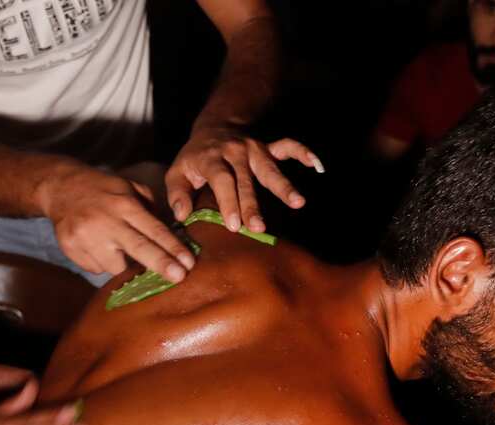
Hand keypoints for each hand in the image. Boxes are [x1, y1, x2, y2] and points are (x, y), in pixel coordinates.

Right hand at [38, 166, 196, 283]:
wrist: (60, 188)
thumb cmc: (103, 190)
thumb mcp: (129, 187)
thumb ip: (150, 208)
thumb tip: (169, 236)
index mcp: (124, 205)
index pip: (154, 229)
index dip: (173, 248)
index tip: (189, 263)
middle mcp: (106, 222)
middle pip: (139, 248)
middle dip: (161, 264)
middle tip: (179, 277)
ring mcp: (87, 238)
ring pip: (116, 266)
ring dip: (122, 261)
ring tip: (113, 244)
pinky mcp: (71, 250)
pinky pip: (97, 268)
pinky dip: (102, 261)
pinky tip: (96, 244)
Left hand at [165, 129, 322, 231]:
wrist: (215, 127)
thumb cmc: (196, 158)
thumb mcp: (178, 171)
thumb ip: (178, 193)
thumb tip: (182, 215)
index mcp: (211, 158)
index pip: (222, 180)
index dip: (228, 202)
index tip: (233, 225)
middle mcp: (235, 152)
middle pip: (246, 180)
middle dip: (252, 204)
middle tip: (258, 228)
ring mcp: (254, 149)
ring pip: (269, 168)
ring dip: (284, 185)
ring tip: (298, 203)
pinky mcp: (268, 147)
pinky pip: (288, 146)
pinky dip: (303, 153)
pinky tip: (316, 166)